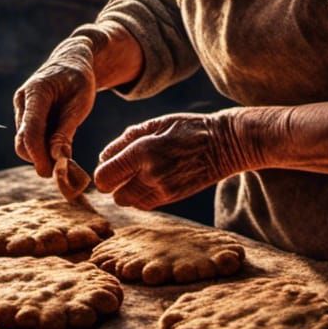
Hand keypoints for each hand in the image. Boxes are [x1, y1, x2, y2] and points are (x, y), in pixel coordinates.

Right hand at [14, 36, 96, 177]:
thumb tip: (58, 159)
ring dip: (41, 154)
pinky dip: (42, 147)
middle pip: (22, 141)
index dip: (38, 154)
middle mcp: (23, 100)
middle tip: (63, 171)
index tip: (51, 173)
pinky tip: (59, 148)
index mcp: (36, 92)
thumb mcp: (81, 102)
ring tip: (64, 157)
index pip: (30, 130)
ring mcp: (21, 108)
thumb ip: (66, 130)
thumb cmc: (79, 79)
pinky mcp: (24, 116)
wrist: (71, 61)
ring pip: (24, 142)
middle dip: (38, 159)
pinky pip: (29, 138)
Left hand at [93, 112, 249, 209]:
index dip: (103, 172)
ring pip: (128, 202)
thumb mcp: (157, 123)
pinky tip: (150, 181)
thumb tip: (103, 156)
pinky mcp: (172, 198)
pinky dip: (141, 196)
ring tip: (139, 175)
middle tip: (124, 170)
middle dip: (114, 183)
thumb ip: (126, 139)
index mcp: (143, 150)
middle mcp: (150, 173)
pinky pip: (144, 204)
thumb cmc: (188, 128)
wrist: (224, 145)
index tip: (109, 165)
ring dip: (127, 191)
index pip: (105, 176)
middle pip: (114, 193)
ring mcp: (162, 189)